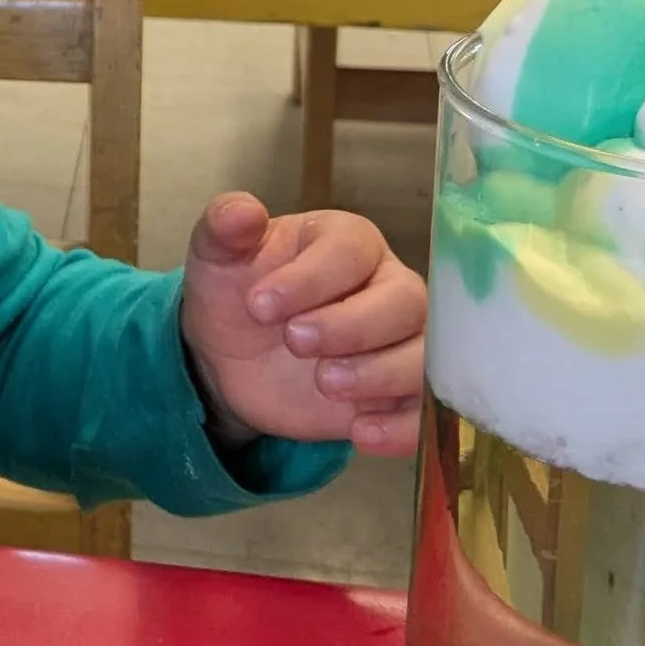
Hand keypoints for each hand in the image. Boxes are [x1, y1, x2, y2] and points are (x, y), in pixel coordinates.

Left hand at [179, 194, 423, 456]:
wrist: (232, 357)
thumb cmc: (237, 293)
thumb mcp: (218, 257)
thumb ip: (225, 228)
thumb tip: (241, 212)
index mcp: (348, 242)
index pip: (351, 251)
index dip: (310, 279)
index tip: (259, 306)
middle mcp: (388, 286)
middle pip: (404, 301)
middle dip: (351, 325)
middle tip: (295, 342)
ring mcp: (401, 342)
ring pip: (425, 355)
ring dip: (380, 373)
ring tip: (324, 383)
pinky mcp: (399, 394)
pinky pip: (424, 412)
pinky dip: (401, 427)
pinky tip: (360, 433)